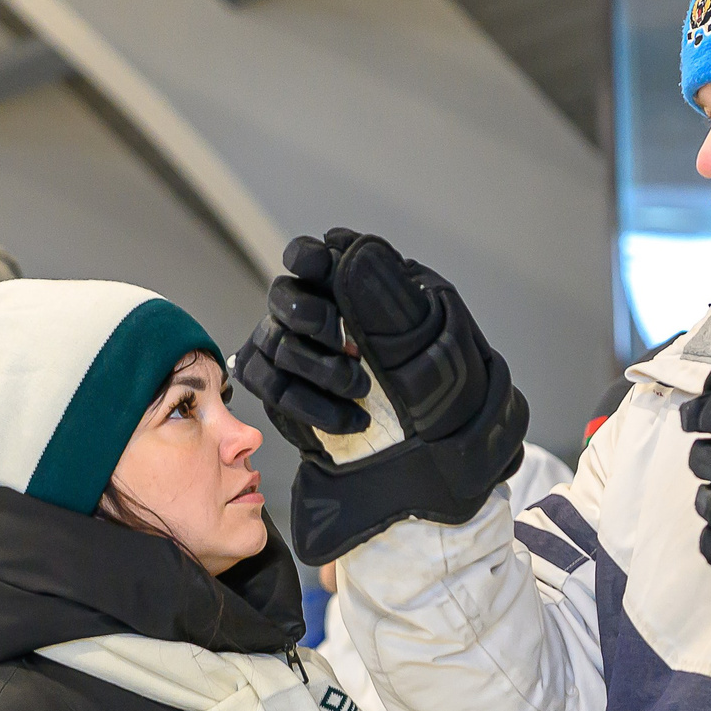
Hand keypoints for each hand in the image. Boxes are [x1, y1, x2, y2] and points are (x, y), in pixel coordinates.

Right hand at [235, 231, 528, 559]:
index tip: (320, 266)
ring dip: (320, 367)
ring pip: (278, 344)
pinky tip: (352, 421)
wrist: (426, 461)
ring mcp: (292, 352)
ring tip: (362, 390)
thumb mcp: (430, 345)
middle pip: (285, 297)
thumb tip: (354, 249)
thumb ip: (389, 296)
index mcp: (350, 291)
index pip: (310, 256)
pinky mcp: (280, 392)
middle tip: (351, 344)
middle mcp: (314, 315)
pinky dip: (310, 406)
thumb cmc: (438, 396)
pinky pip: (272, 388)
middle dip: (314, 317)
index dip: (309, 258)